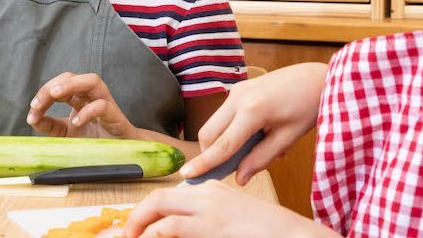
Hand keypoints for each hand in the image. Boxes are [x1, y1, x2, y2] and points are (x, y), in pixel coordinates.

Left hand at [26, 72, 136, 137]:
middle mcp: (91, 96)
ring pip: (92, 81)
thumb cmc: (95, 141)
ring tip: (54, 95)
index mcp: (78, 98)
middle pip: (71, 76)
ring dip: (71, 84)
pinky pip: (103, 105)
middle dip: (51, 86)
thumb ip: (50, 126)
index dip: (43, 94)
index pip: (58, 85)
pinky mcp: (116, 116)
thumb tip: (32, 118)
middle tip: (37, 104)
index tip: (32, 110)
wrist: (122, 154)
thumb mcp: (66, 134)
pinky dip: (88, 111)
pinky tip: (76, 122)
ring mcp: (105, 103)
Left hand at [123, 180, 336, 237]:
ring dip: (139, 227)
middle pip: (157, 197)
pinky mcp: (212, 227)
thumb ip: (204, 221)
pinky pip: (170, 228)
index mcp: (211, 190)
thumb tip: (171, 230)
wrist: (296, 236)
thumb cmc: (267, 233)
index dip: (146, 211)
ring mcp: (209, 209)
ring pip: (158, 209)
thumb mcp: (230, 220)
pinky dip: (154, 235)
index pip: (169, 196)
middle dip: (135, 216)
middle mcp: (207, 194)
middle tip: (125, 234)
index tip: (135, 226)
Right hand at [179, 63, 326, 184]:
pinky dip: (231, 130)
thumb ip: (261, 158)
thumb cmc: (310, 106)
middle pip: (208, 133)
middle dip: (211, 153)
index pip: (222, 144)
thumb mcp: (289, 138)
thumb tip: (239, 178)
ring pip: (214, 124)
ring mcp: (235, 90)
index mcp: (252, 110)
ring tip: (252, 149)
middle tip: (228, 169)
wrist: (318, 77)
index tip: (187, 175)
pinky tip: (255, 134)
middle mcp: (237, 97)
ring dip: (222, 142)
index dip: (205, 162)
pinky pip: (224, 115)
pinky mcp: (238, 88)